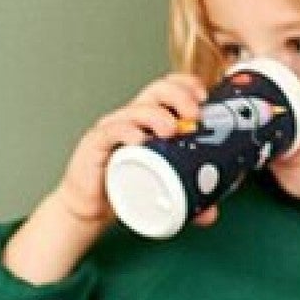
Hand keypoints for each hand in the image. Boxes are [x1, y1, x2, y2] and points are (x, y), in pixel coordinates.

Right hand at [52, 74, 220, 228]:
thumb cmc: (123, 188)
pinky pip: (111, 131)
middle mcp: (132, 118)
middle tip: (194, 114)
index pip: (169, 88)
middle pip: (156, 91)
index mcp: (150, 120)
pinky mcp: (95, 145)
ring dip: (157, 115)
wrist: (88, 208)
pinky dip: (126, 132)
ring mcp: (113, 129)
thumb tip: (211, 214)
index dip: (187, 85)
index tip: (205, 98)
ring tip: (171, 130)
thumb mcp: (161, 190)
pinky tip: (139, 140)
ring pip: (136, 110)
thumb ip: (188, 199)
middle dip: (179, 96)